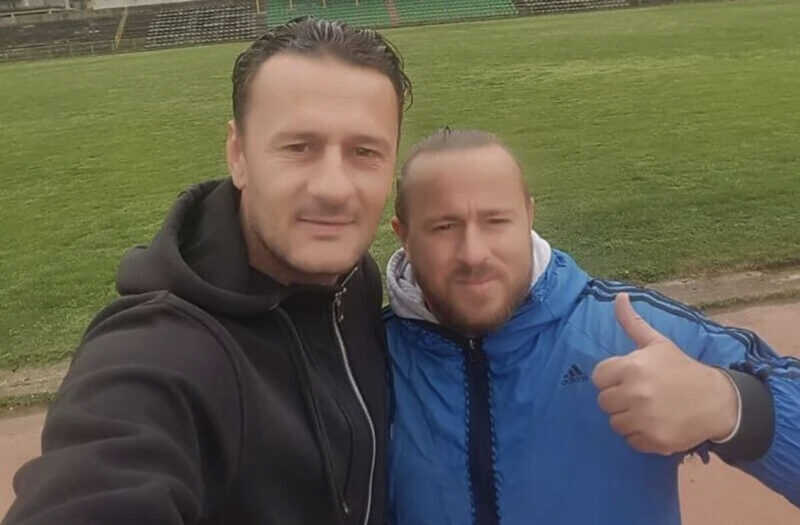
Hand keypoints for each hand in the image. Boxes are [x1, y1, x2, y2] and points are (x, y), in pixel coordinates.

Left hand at [591, 293, 738, 454]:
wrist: (718, 401)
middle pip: (604, 402)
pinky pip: (630, 441)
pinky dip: (640, 436)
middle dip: (618, 398)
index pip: (598, 377)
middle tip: (640, 394)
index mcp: (633, 367)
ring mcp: (645, 419)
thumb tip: (618, 296)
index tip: (628, 378)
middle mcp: (636, 393)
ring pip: (615, 423)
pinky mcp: (654, 440)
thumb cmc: (682, 369)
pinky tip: (656, 424)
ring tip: (648, 409)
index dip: (611, 378)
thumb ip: (632, 323)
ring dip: (628, 418)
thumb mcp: (658, 343)